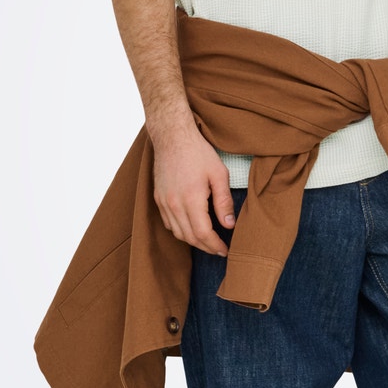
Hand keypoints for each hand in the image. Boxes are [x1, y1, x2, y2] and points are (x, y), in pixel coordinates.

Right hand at [149, 120, 235, 255]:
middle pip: (189, 237)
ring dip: (193, 241)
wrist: (172, 137)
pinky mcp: (158, 198)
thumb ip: (224, 202)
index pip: (203, 233)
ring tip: (208, 242)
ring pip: (177, 233)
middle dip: (206, 247)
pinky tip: (191, 228)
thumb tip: (229, 225)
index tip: (225, 250)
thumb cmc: (198, 152)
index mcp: (191, 199)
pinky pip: (168, 223)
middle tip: (219, 250)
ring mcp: (163, 202)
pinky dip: (180, 231)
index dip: (215, 245)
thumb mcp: (219, 174)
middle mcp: (174, 204)